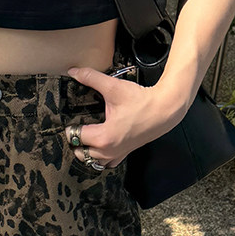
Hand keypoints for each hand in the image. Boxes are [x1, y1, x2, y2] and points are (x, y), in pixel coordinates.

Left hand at [64, 66, 187, 168]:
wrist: (164, 110)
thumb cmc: (141, 101)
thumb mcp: (114, 87)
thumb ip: (91, 78)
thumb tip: (74, 71)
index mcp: (103, 137)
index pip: (75, 136)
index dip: (70, 126)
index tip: (71, 119)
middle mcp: (108, 151)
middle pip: (79, 152)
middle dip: (75, 141)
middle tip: (76, 127)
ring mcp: (116, 155)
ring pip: (92, 161)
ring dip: (85, 151)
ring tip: (85, 137)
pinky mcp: (124, 154)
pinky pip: (106, 164)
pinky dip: (100, 158)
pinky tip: (99, 146)